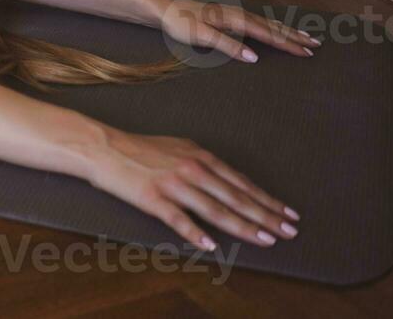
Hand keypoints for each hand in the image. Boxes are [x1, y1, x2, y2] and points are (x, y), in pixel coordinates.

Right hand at [88, 129, 298, 250]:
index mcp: (199, 156)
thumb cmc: (138, 147)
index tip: (287, 213)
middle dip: (266, 215)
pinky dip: (196, 233)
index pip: (241, 182)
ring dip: (243, 226)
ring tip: (265, 239)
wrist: (103, 146)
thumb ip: (201, 163)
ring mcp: (173, 184)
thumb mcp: (176, 147)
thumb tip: (225, 181)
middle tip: (290, 231)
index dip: (266, 199)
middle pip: (236, 197)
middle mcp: (191, 169)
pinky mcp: (153, 198)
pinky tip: (211, 245)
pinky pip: (179, 219)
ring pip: (215, 209)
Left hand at [160, 0, 319, 63]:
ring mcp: (235, 14)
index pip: (268, 35)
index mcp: (235, 20)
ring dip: (287, 30)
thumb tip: (254, 58)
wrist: (164, 10)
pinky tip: (276, 29)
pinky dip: (273, 27)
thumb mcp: (202, 37)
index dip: (288, 44)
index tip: (307, 52)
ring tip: (306, 36)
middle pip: (273, 27)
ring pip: (268, 23)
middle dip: (295, 36)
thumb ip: (228, 46)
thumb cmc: (180, 24)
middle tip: (317, 45)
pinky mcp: (229, 17)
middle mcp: (239, 14)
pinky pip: (259, 22)